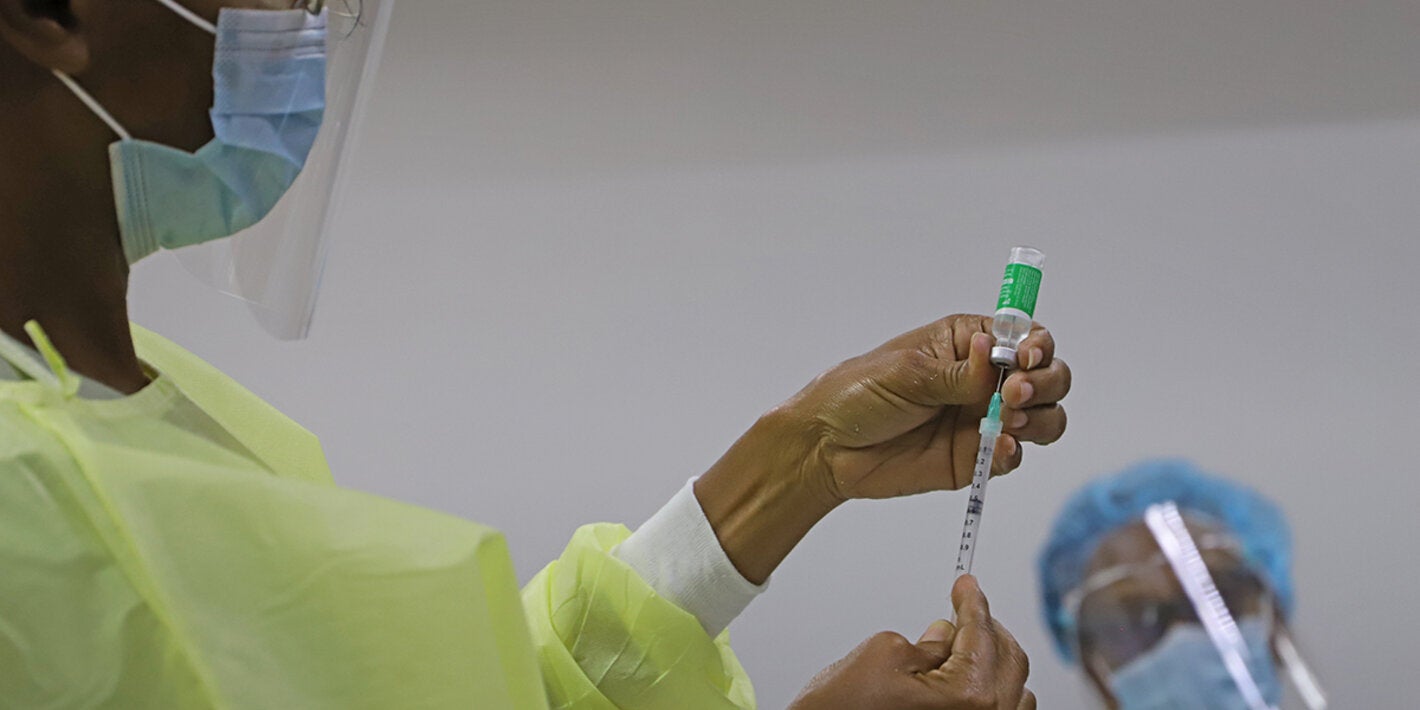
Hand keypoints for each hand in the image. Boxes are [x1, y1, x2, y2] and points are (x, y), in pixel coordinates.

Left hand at [788, 314, 1068, 499]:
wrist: (827, 448)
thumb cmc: (856, 395)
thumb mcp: (905, 374)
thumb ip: (957, 373)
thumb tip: (995, 356)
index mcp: (968, 343)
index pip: (1025, 337)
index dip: (1037, 346)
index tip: (1026, 359)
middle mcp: (983, 379)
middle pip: (1047, 376)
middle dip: (1044, 382)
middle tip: (1014, 394)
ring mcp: (982, 419)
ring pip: (1043, 417)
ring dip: (1040, 418)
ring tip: (1009, 420)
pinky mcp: (974, 457)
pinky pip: (1012, 455)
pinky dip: (1014, 452)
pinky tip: (998, 446)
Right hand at [788, 576, 1035, 709]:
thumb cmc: (845, 709)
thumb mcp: (885, 653)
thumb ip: (928, 641)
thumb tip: (946, 636)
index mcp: (968, 695)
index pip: (981, 633)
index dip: (972, 601)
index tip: (967, 585)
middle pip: (1009, 659)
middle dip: (987, 626)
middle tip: (965, 605)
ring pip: (1014, 689)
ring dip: (995, 658)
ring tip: (964, 640)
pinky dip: (995, 689)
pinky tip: (971, 675)